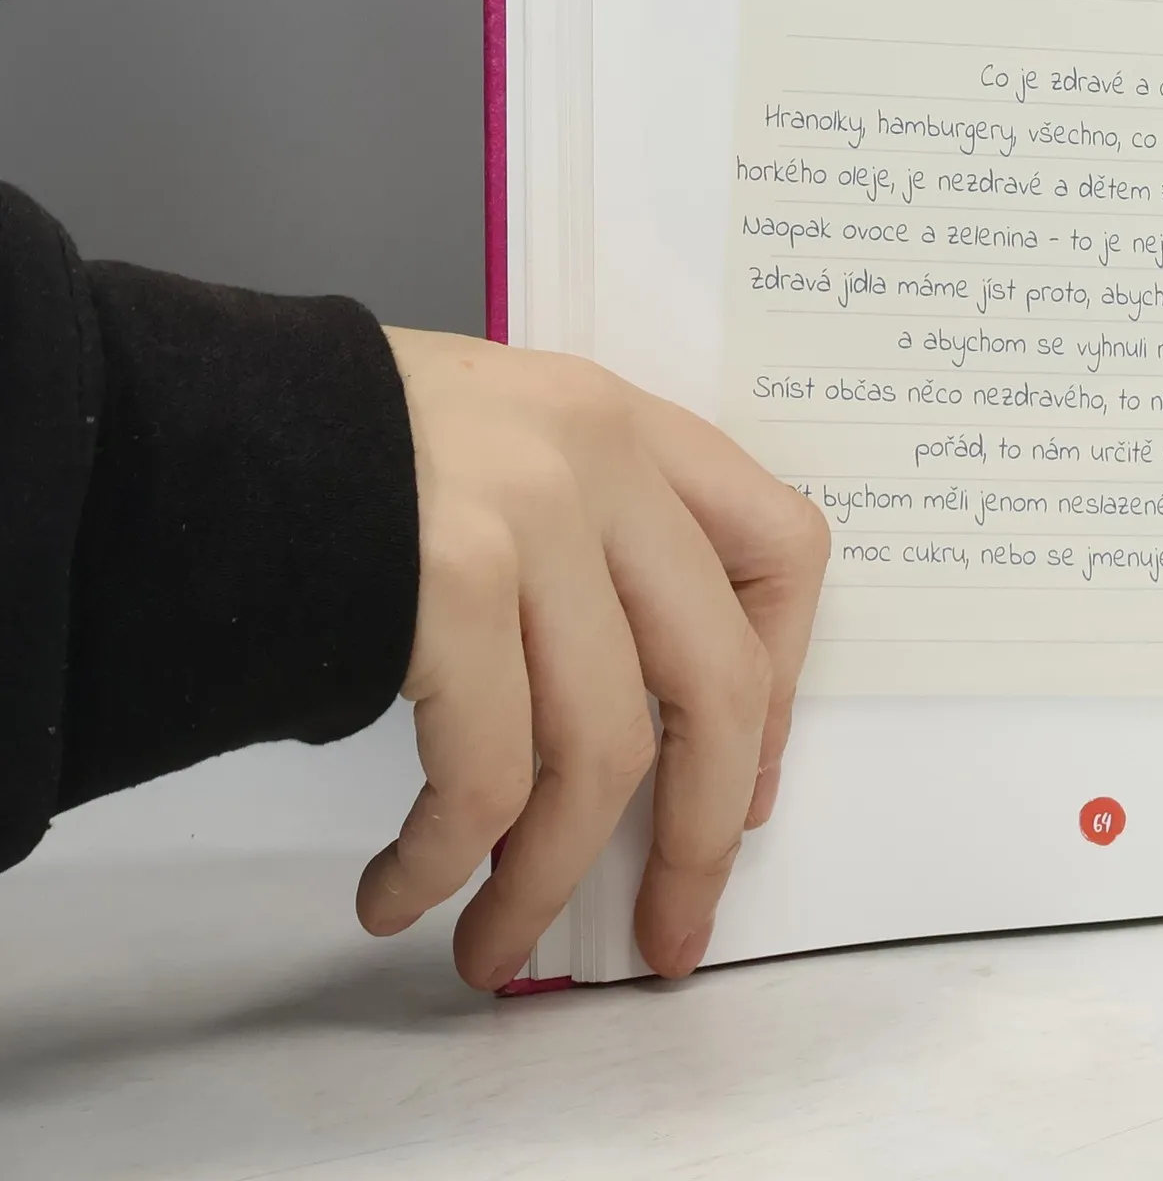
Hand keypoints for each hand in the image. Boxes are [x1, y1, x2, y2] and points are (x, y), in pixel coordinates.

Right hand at [355, 329, 828, 988]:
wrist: (179, 422)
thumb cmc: (339, 458)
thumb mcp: (504, 451)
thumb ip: (596, 548)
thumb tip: (657, 739)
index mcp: (625, 424)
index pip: (783, 549)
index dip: (781, 685)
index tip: (746, 783)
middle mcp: (594, 458)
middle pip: (718, 679)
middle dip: (703, 835)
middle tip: (671, 927)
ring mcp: (523, 516)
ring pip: (603, 750)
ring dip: (551, 879)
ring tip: (497, 940)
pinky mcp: (441, 583)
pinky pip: (488, 774)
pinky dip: (452, 861)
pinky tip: (408, 888)